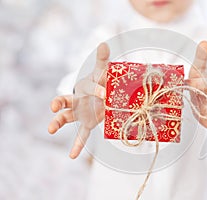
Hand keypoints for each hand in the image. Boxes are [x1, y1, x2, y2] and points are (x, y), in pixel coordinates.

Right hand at [48, 43, 109, 157]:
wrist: (103, 94)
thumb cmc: (102, 82)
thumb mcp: (103, 72)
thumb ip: (103, 60)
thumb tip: (104, 43)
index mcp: (82, 87)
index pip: (87, 88)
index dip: (96, 91)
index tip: (105, 93)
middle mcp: (77, 100)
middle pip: (63, 102)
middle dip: (58, 103)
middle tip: (54, 106)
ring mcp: (80, 113)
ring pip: (65, 118)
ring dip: (57, 122)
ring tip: (50, 129)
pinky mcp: (87, 123)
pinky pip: (81, 135)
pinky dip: (77, 145)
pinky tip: (71, 156)